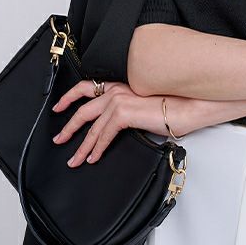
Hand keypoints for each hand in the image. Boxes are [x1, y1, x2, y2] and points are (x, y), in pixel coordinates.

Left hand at [50, 81, 191, 166]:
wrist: (186, 106)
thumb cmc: (173, 105)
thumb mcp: (143, 105)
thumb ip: (126, 110)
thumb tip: (115, 126)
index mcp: (120, 85)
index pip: (88, 87)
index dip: (69, 97)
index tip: (59, 106)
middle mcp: (116, 90)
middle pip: (83, 110)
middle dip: (68, 127)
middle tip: (59, 139)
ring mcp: (119, 100)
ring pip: (92, 127)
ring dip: (81, 146)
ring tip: (74, 159)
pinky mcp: (123, 113)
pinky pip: (104, 135)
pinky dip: (97, 148)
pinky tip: (93, 157)